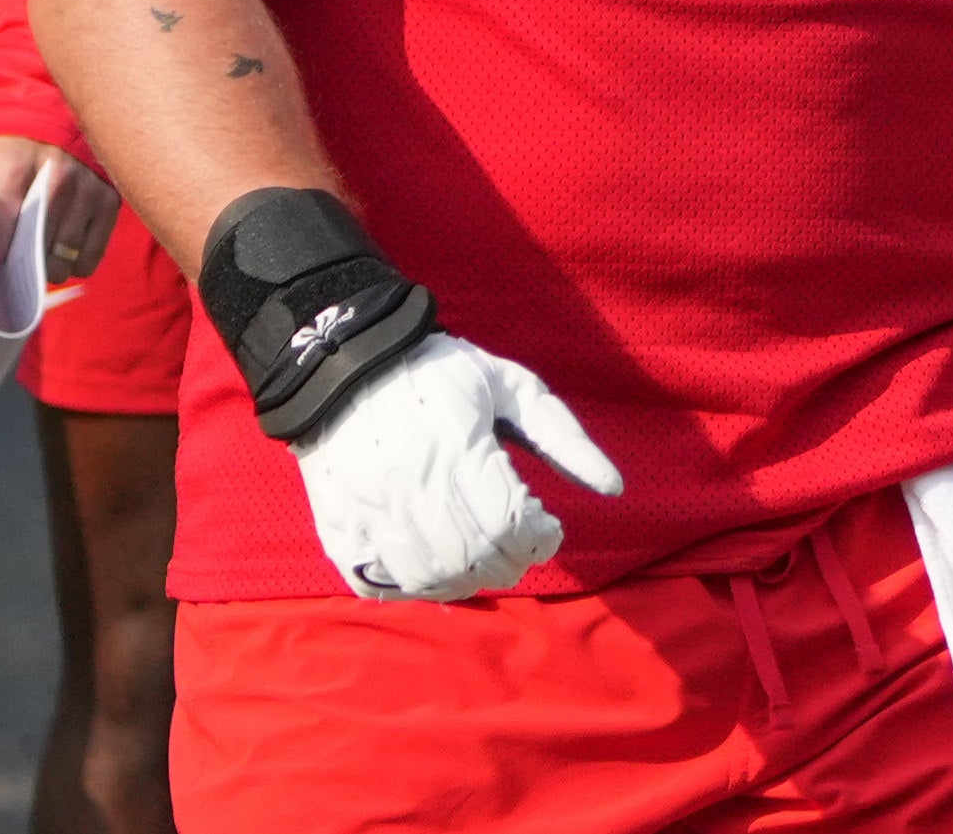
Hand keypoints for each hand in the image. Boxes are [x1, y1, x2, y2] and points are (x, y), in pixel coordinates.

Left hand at [0, 138, 117, 287]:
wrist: (40, 117)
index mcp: (13, 167)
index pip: (1, 232)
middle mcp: (56, 175)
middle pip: (36, 249)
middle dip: (18, 267)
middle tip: (9, 262)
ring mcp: (87, 186)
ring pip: (65, 255)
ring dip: (47, 268)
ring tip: (32, 256)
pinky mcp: (108, 197)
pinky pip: (91, 253)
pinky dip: (74, 263)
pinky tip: (59, 253)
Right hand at [292, 331, 621, 601]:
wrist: (345, 364)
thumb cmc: (441, 372)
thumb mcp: (512, 386)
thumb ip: (563, 437)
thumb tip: (614, 488)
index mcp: (456, 447)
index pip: (507, 524)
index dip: (538, 539)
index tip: (548, 526)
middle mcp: (407, 486)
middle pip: (472, 558)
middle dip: (512, 561)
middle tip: (525, 545)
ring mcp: (367, 512)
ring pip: (428, 578)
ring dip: (471, 581)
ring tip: (489, 558)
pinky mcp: (338, 528)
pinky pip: (378, 583)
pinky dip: (416, 588)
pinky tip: (440, 569)